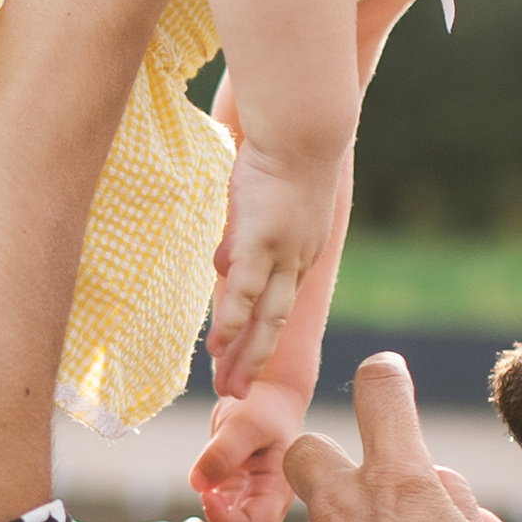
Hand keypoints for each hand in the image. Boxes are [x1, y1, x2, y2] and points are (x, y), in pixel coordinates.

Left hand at [173, 381, 307, 521]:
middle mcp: (269, 506)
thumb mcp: (244, 422)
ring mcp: (252, 508)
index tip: (205, 495)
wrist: (266, 400)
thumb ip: (223, 451)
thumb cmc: (261, 407)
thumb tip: (198, 484)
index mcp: (278, 490)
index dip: (227, 521)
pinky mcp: (235, 505)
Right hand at [205, 141, 343, 397]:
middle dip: (256, 361)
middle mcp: (297, 259)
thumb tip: (219, 262)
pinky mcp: (261, 240)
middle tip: (238, 395)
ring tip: (227, 386)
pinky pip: (246, 290)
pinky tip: (217, 346)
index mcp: (302, 248)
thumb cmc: (281, 148)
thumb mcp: (259, 199)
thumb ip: (243, 233)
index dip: (259, 332)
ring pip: (264, 316)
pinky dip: (232, 320)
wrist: (304, 127)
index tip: (244, 359)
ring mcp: (282, 253)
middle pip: (275, 322)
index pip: (277, 301)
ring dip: (245, 353)